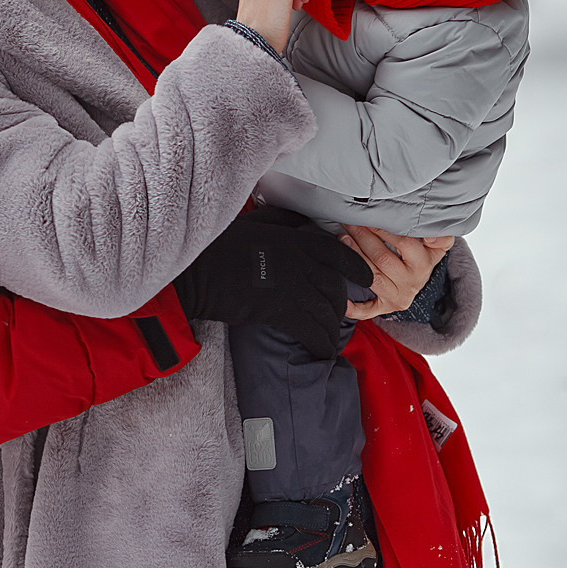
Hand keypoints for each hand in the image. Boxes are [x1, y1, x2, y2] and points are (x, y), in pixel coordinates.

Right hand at [173, 206, 364, 358]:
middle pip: (334, 287)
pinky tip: (323, 351)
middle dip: (340, 304)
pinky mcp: (281, 312)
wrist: (200, 273)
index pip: (337, 254)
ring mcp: (293, 289)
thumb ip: (281, 219)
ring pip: (327, 311)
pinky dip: (321, 344)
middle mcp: (301, 264)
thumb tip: (299, 216)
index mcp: (295, 242)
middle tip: (339, 314)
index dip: (356, 268)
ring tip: (331, 335)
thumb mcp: (254, 223)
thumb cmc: (222, 245)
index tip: (366, 278)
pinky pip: (313, 332)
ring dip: (332, 326)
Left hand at [341, 226, 452, 320]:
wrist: (420, 281)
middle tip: (350, 223)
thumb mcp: (439, 245)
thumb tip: (429, 238)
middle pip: (383, 259)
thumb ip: (440, 236)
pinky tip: (343, 301)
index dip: (384, 230)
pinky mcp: (386, 307)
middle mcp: (411, 282)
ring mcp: (397, 297)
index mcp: (424, 264)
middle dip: (363, 238)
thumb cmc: (424, 256)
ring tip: (343, 238)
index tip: (369, 217)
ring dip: (355, 257)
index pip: (404, 243)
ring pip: (372, 277)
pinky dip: (354, 308)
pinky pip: (368, 310)